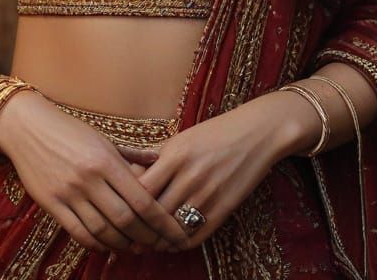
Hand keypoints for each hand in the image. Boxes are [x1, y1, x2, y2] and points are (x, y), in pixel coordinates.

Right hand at [0, 91, 188, 254]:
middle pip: (126, 219)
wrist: (27, 127)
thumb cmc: (69, 130)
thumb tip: (159, 162)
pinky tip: (106, 244)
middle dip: (147, 237)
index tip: (175, 232)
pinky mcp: (51, 203)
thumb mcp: (102, 138)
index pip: (142, 199)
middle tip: (160, 245)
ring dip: (123, 244)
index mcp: (106, 160)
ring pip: (103, 231)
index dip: (162, 221)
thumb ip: (131, 154)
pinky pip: (78, 232)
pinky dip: (96, 243)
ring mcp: (68, 192)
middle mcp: (89, 178)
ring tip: (135, 246)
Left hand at [135, 91, 313, 249]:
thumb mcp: (181, 138)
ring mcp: (208, 195)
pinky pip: (194, 237)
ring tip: (145, 239)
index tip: (120, 207)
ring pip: (172, 229)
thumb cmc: (214, 133)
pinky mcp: (223, 210)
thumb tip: (125, 174)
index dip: (127, 203)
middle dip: (138, 225)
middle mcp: (190, 176)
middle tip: (127, 231)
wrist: (256, 134)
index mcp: (175, 155)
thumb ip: (154, 157)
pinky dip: (178, 243)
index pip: (141, 190)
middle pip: (154, 213)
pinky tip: (169, 240)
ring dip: (156, 237)